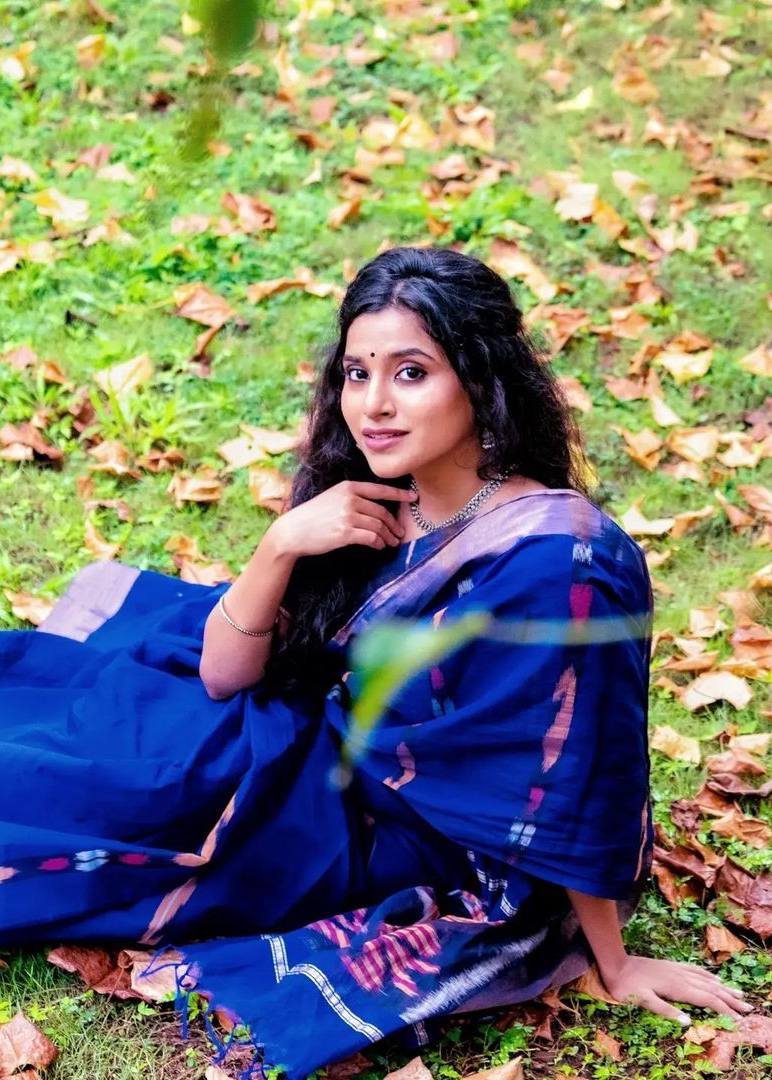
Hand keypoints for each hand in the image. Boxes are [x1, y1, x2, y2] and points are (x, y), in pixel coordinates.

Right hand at [269, 480, 417, 558]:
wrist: (293, 531)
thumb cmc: (313, 516)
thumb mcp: (332, 498)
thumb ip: (352, 498)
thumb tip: (376, 510)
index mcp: (348, 487)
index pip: (380, 489)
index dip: (399, 494)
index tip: (413, 497)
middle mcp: (349, 498)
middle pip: (382, 512)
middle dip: (394, 524)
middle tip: (400, 533)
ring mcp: (347, 515)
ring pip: (379, 526)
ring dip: (388, 536)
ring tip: (392, 543)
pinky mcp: (345, 532)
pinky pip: (371, 538)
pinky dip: (378, 543)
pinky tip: (379, 546)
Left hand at [602, 955, 752, 1024]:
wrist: (615, 963)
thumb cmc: (626, 986)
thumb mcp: (643, 1000)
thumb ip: (665, 1010)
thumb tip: (688, 1021)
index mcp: (677, 987)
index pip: (706, 1000)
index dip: (724, 1009)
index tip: (738, 1020)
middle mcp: (681, 976)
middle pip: (711, 989)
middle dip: (730, 999)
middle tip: (747, 1007)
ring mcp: (676, 970)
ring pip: (705, 979)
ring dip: (723, 987)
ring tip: (738, 992)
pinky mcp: (671, 966)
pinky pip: (695, 971)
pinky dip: (708, 976)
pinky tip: (712, 977)